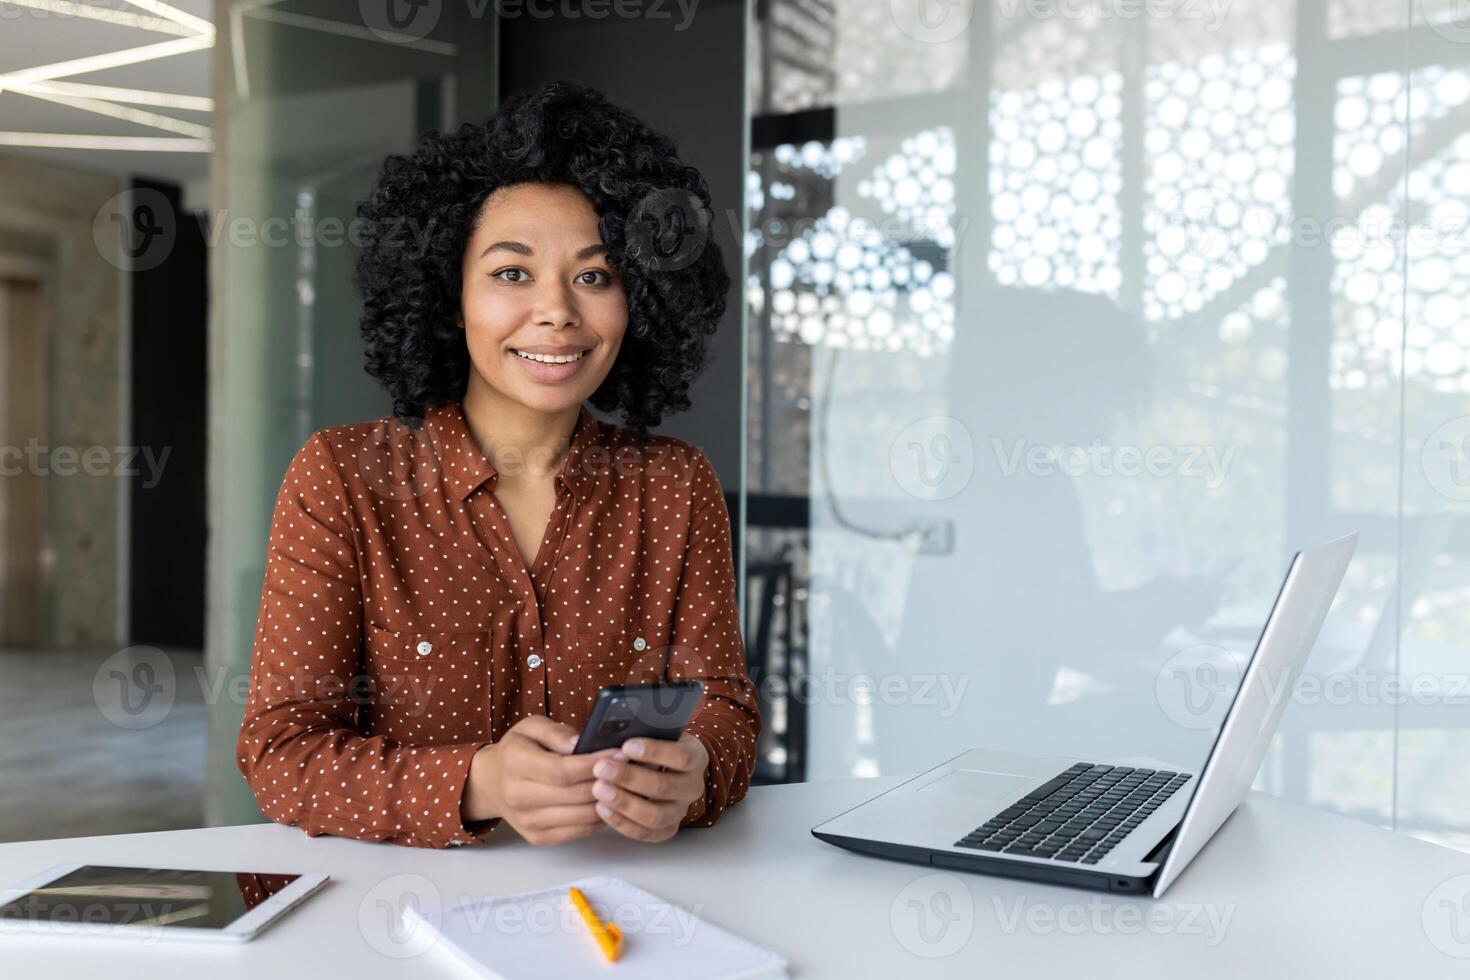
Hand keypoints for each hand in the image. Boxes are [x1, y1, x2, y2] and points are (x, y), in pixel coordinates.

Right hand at [461, 716, 619, 845]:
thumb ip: (555, 732)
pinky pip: (579, 831)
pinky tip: (609, 801)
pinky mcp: (539, 838)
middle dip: (608, 781)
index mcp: (515, 764)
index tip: (620, 753)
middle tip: (630, 768)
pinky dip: (599, 818)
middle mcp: (518, 797)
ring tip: (625, 785)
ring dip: (609, 801)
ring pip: (581, 816)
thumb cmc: (517, 750)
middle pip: (575, 795)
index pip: (563, 770)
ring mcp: (528, 822)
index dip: (594, 764)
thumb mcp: (530, 727)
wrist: (491, 783)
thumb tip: (579, 743)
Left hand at [590, 733, 709, 842]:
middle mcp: (692, 786)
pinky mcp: (666, 829)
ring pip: (656, 815)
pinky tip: (602, 808)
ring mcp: (681, 811)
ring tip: (598, 790)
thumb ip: (641, 730)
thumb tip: (612, 732)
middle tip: (601, 768)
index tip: (626, 745)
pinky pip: (645, 833)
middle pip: (664, 787)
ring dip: (624, 803)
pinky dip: (621, 823)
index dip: (654, 752)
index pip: (681, 756)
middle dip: (629, 778)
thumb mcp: (657, 731)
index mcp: (696, 757)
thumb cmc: (656, 746)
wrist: (669, 768)